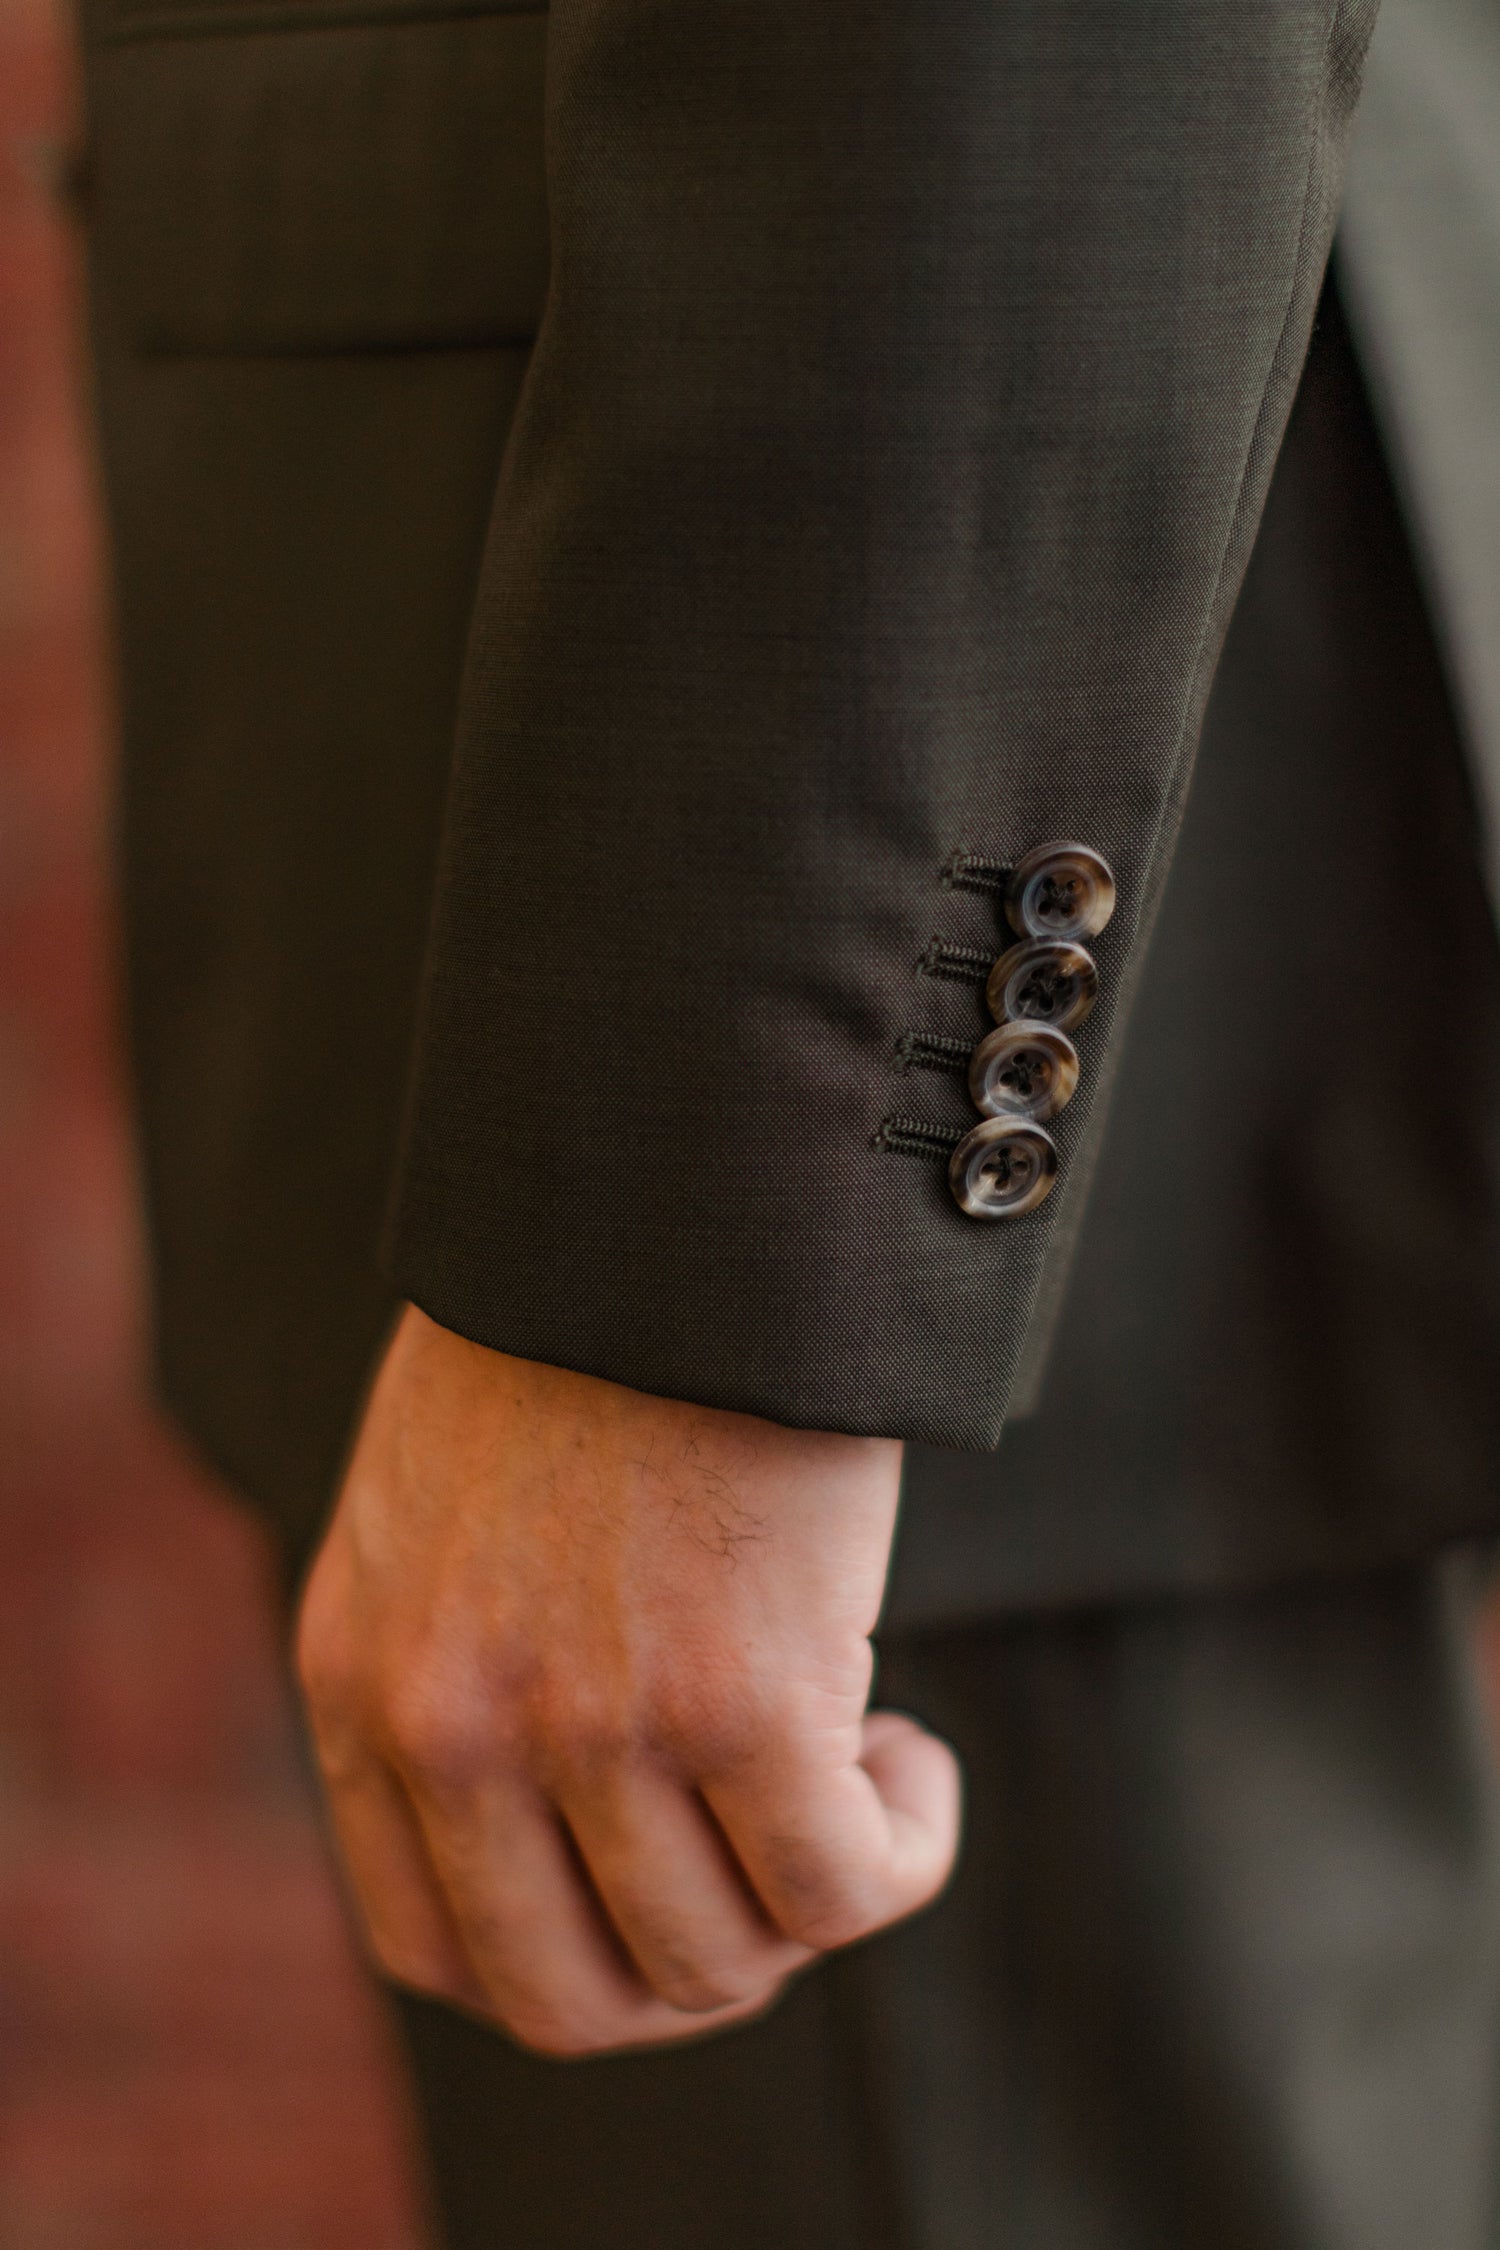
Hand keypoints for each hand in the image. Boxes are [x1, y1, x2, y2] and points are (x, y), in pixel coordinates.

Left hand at [296, 1306, 960, 2056]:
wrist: (672, 1192)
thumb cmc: (586, 1332)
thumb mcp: (445, 1513)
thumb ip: (464, 1663)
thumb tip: (576, 1821)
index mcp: (363, 1683)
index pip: (435, 1954)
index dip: (570, 1965)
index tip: (657, 1891)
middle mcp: (459, 1728)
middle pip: (579, 2002)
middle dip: (696, 1970)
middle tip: (769, 1857)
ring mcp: (595, 1724)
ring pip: (723, 1962)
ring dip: (805, 1902)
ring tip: (847, 1763)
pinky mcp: (745, 1695)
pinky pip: (848, 1887)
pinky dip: (904, 1847)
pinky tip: (905, 1750)